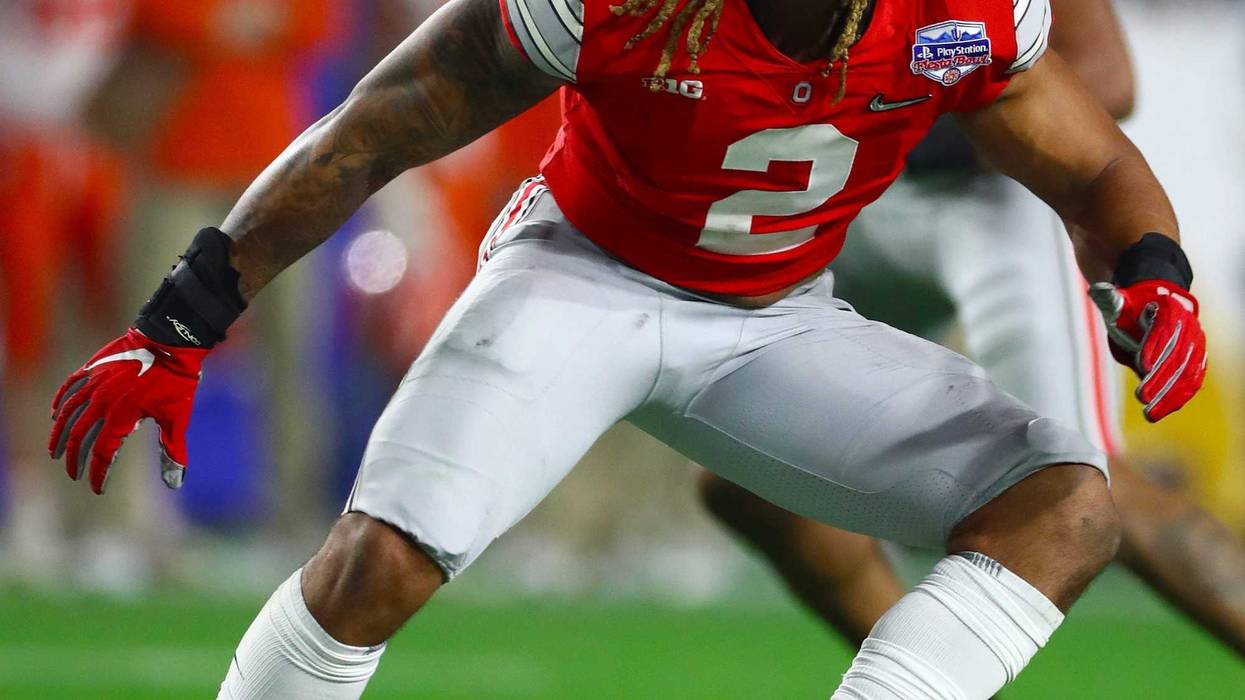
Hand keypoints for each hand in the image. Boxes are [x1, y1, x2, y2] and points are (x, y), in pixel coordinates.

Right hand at [49, 329, 207, 493]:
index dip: (98, 474)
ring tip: (55, 451)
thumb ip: (172, 451)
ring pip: (68, 414)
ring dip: (60, 435)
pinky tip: (55, 415)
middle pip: (80, 437)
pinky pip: (68, 388)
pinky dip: (59, 403)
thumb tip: (175, 482)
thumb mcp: (176, 418)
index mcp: (121, 417)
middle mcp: (102, 403)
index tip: (96, 488)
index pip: (103, 454)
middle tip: (73, 474)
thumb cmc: (176, 382)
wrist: (170, 343)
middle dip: (75, 459)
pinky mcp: (92, 369)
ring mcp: (94, 385)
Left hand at [1090, 280, 1206, 422]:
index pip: (1165, 329)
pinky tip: (1164, 410)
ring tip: (1151, 413)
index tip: (1141, 365)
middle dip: (1160, 379)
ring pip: (1187, 372)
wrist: (1156, 304)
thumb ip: (1111, 300)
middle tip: (1142, 397)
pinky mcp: (1196, 360)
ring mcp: (1195, 344)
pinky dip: (1179, 396)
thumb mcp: (1120, 301)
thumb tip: (1097, 290)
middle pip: (1176, 355)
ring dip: (1170, 394)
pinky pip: (1192, 380)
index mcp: (1170, 308)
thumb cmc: (1132, 306)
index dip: (1155, 347)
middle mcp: (1188, 326)